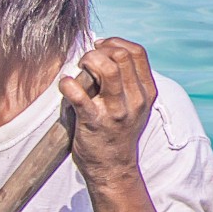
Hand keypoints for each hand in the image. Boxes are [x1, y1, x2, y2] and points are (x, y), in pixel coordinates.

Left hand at [61, 37, 158, 187]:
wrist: (113, 168)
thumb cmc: (118, 132)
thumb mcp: (135, 105)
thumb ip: (128, 81)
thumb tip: (104, 51)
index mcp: (147, 92)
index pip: (137, 52)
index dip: (115, 42)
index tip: (100, 47)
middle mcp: (135, 99)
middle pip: (121, 56)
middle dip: (99, 50)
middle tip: (87, 61)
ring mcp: (116, 111)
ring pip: (107, 68)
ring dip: (88, 61)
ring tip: (80, 69)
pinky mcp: (94, 122)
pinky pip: (78, 94)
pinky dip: (68, 84)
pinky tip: (66, 85)